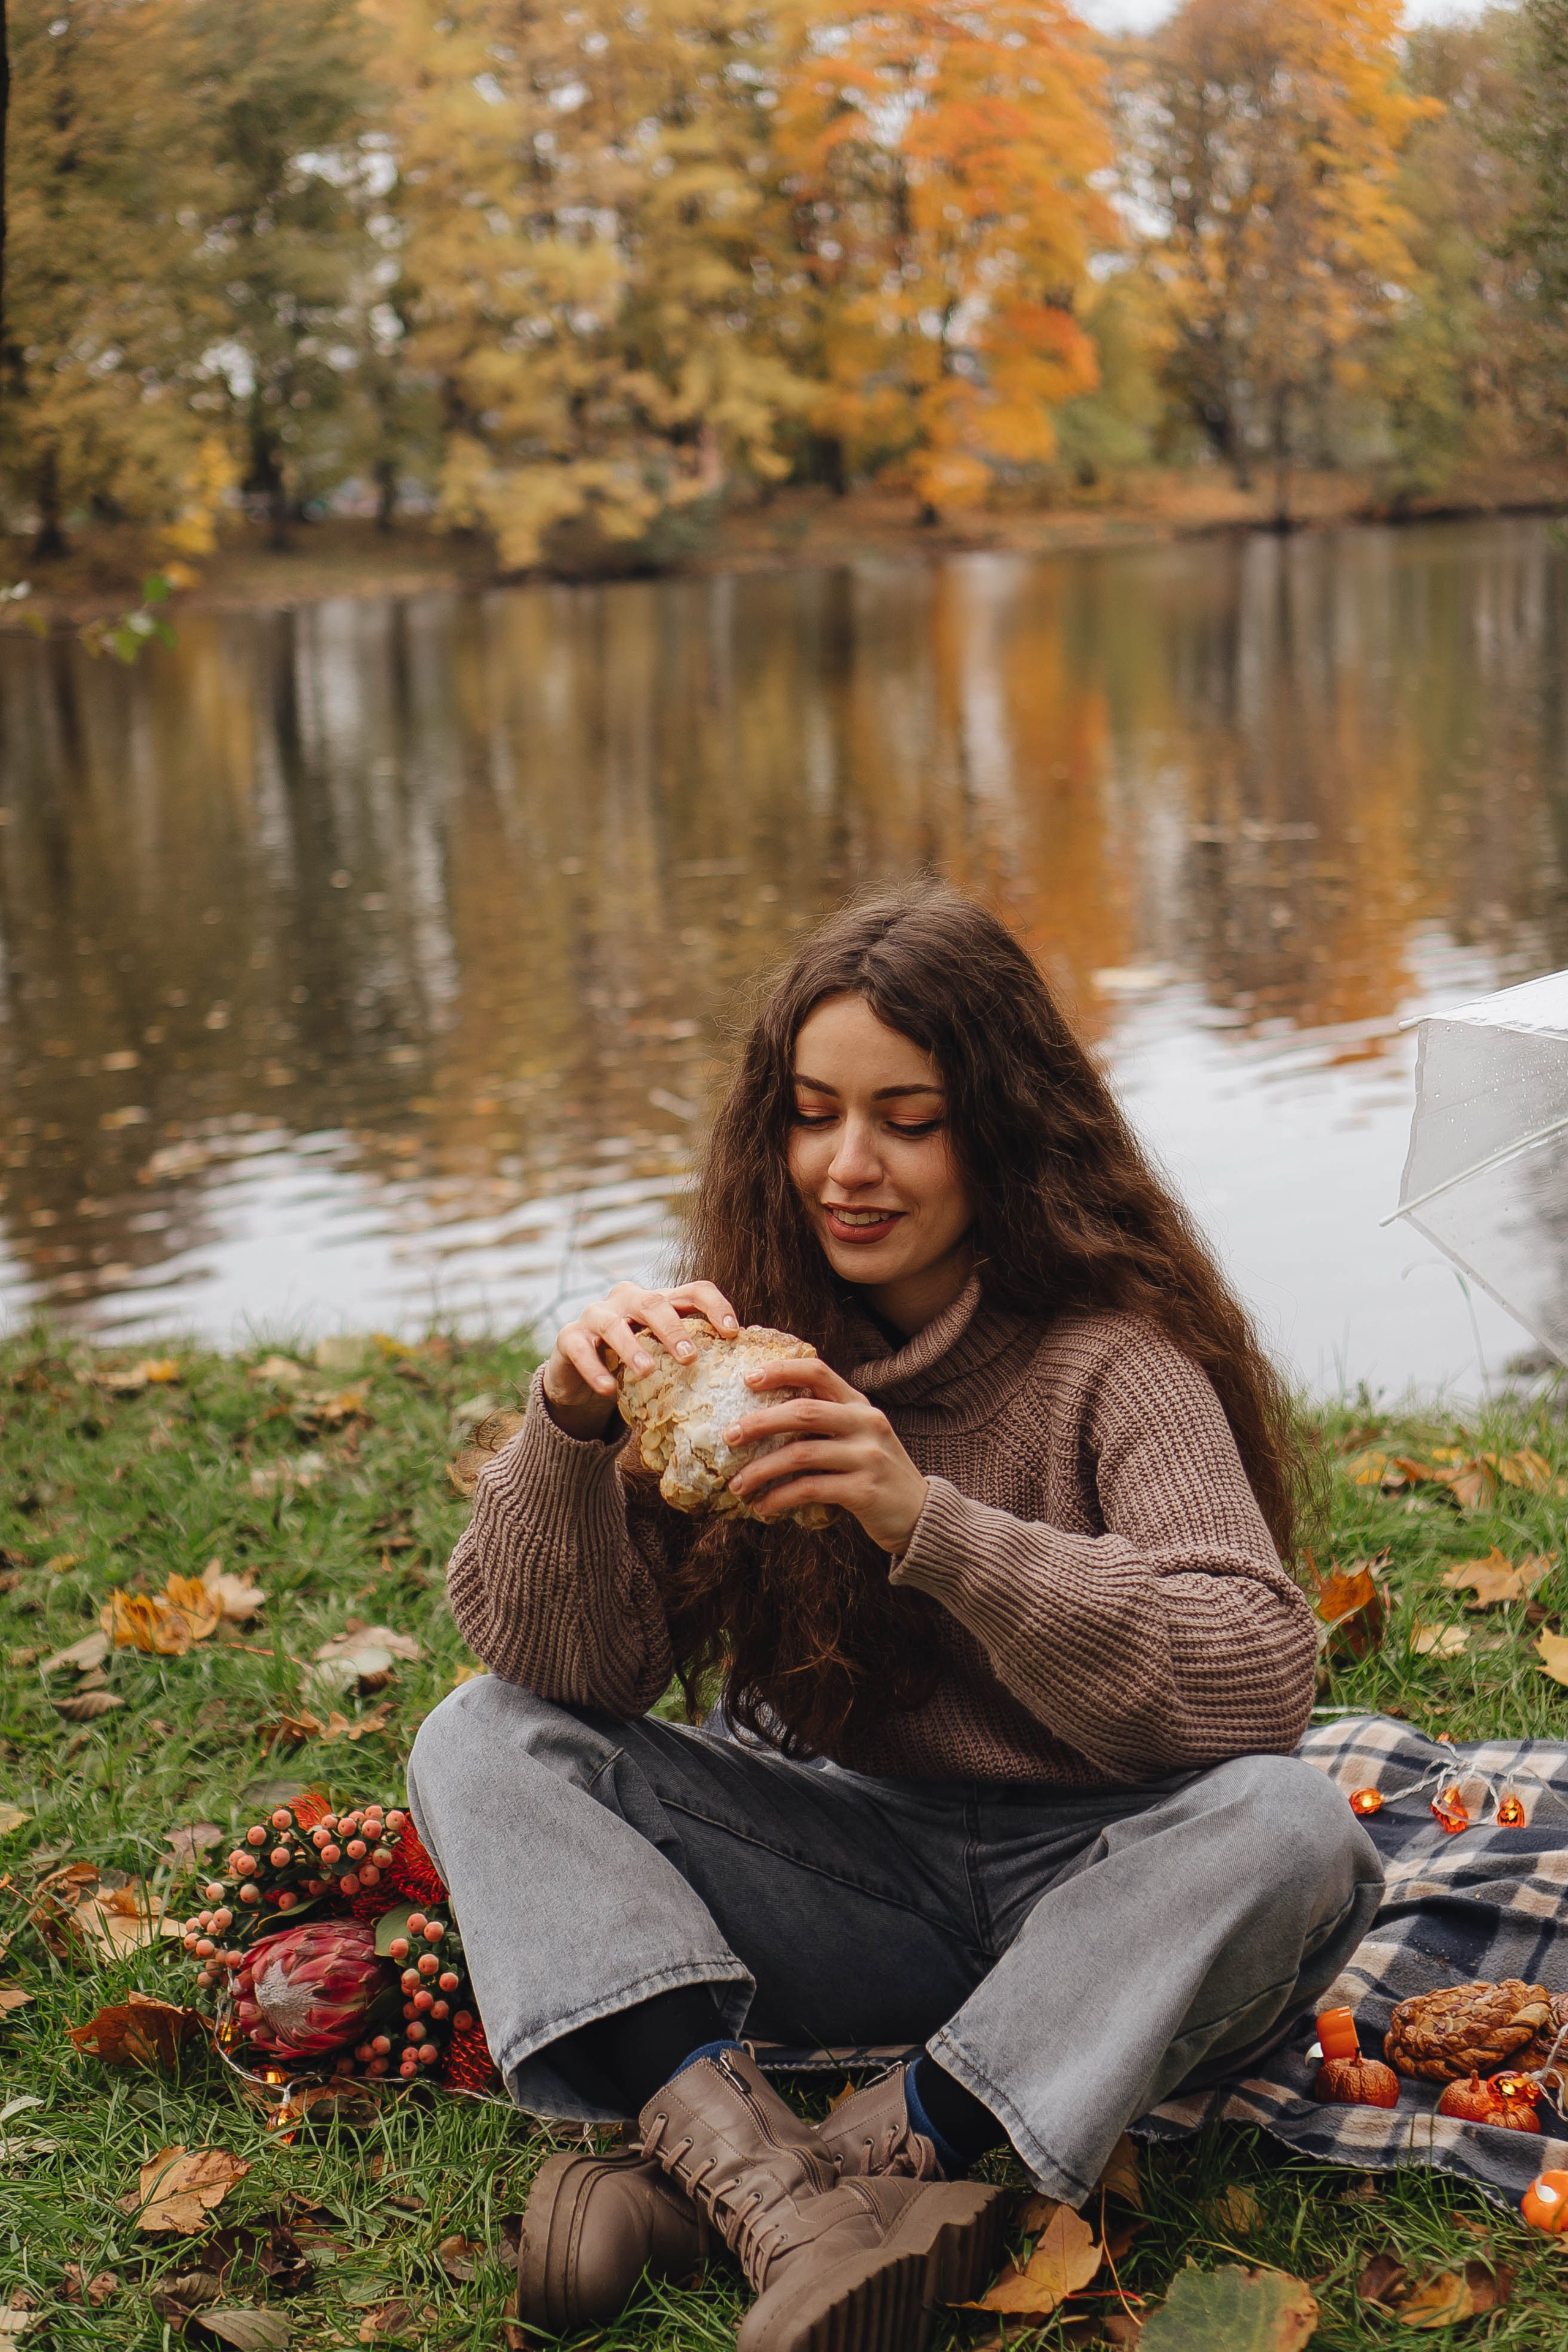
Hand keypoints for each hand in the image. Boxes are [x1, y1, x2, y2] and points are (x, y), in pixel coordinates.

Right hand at [541, 1280, 740, 1441]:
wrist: (579, 1375)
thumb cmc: (633, 1362)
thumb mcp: (663, 1354)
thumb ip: (691, 1353)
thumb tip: (743, 1372)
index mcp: (659, 1301)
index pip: (693, 1291)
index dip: (716, 1306)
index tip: (733, 1333)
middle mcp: (628, 1300)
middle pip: (654, 1303)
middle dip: (673, 1329)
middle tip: (689, 1357)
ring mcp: (596, 1316)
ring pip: (614, 1324)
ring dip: (632, 1348)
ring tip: (646, 1371)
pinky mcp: (570, 1338)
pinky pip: (582, 1350)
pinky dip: (595, 1369)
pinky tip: (608, 1389)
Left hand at [723, 1358, 929, 1554]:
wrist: (919, 1515)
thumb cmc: (875, 1474)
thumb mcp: (858, 1438)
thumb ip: (825, 1424)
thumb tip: (763, 1421)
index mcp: (860, 1405)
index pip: (818, 1372)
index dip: (781, 1370)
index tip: (748, 1379)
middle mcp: (867, 1424)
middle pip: (804, 1412)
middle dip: (759, 1423)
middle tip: (728, 1437)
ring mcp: (868, 1456)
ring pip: (801, 1454)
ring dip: (761, 1470)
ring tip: (737, 1485)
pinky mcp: (864, 1491)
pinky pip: (810, 1489)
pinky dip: (780, 1498)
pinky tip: (763, 1507)